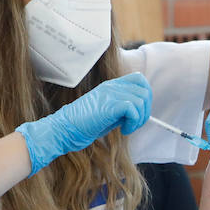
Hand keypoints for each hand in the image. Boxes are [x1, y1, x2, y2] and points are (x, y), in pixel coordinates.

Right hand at [16, 73, 151, 174]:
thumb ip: (122, 109)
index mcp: (111, 86)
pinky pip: (133, 109)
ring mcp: (110, 95)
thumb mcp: (107, 113)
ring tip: (127, 128)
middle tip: (134, 123)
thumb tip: (139, 113)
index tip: (138, 113)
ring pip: (141, 99)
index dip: (145, 96)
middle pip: (144, 89)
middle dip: (145, 110)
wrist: (63, 129)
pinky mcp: (108, 106)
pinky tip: (123, 130)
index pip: (139, 80)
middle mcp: (111, 87)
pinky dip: (133, 122)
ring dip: (139, 118)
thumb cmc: (82, 125)